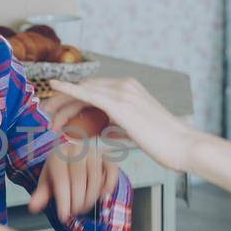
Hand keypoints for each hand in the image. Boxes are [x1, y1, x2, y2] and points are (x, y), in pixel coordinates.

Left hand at [28, 138, 121, 221]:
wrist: (75, 153)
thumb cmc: (61, 169)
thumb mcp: (48, 180)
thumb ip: (41, 194)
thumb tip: (33, 207)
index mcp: (59, 155)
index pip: (62, 180)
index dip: (63, 201)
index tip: (63, 216)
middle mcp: (77, 151)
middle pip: (79, 181)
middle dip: (77, 202)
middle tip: (74, 212)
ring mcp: (94, 152)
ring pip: (95, 180)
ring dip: (90, 199)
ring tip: (83, 207)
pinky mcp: (108, 157)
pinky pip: (111, 174)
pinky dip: (107, 188)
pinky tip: (100, 197)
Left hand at [48, 78, 200, 171]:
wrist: (183, 145)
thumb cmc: (163, 143)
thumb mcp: (133, 130)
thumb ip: (115, 126)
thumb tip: (100, 131)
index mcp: (129, 89)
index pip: (93, 90)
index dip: (72, 100)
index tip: (57, 112)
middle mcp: (125, 85)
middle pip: (85, 88)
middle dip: (63, 102)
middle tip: (47, 116)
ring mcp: (123, 92)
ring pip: (84, 92)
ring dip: (63, 103)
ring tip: (49, 119)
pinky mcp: (121, 104)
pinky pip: (89, 94)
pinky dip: (70, 89)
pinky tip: (56, 88)